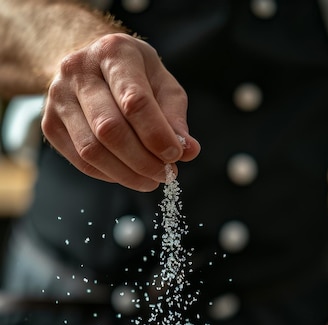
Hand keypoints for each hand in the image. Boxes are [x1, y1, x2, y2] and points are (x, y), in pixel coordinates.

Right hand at [41, 33, 199, 189]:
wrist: (90, 66)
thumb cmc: (133, 76)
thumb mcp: (161, 85)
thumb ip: (175, 117)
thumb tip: (188, 151)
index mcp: (113, 52)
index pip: (135, 101)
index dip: (157, 135)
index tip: (176, 155)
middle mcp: (78, 71)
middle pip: (110, 129)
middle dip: (142, 160)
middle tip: (165, 174)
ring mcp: (58, 97)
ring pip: (92, 150)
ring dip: (126, 174)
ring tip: (150, 180)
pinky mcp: (50, 123)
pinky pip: (81, 161)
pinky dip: (108, 175)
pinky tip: (127, 174)